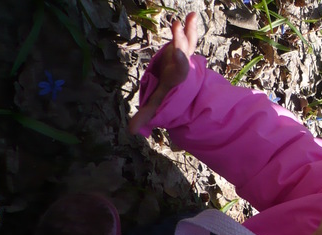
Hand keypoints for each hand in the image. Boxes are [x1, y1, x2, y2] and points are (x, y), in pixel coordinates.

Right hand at [128, 12, 198, 134]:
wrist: (183, 88)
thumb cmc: (167, 95)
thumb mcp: (157, 104)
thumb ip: (146, 116)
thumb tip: (130, 131)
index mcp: (175, 78)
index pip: (177, 71)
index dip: (178, 62)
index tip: (179, 54)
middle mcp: (182, 66)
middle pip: (182, 53)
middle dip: (181, 42)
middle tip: (178, 27)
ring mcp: (184, 55)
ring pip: (188, 42)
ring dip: (189, 31)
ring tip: (190, 17)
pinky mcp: (183, 47)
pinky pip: (188, 36)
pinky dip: (189, 27)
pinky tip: (191, 16)